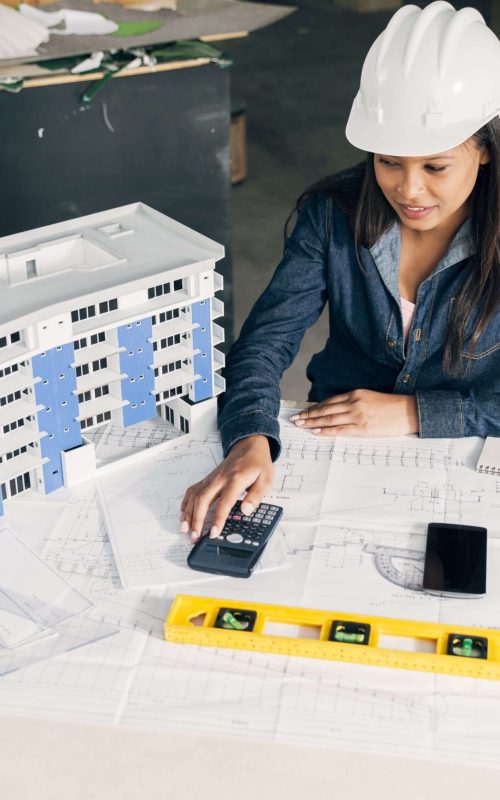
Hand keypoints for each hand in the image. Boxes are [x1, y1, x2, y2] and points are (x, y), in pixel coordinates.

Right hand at [180, 435, 273, 542]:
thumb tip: (246, 511)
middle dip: (197, 520)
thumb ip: (256, 496)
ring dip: (188, 514)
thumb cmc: (258, 464)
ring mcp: (211, 479)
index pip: (224, 503)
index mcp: (235, 480)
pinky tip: (184, 514)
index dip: (218, 519)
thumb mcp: (266, 479)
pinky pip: (192, 491)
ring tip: (185, 530)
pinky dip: (186, 503)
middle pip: (203, 500)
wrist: (249, 446)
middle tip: (194, 536)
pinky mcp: (207, 479)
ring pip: (195, 496)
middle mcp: (220, 479)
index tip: (213, 533)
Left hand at [289, 390, 418, 436]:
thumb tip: (337, 411)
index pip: (329, 401)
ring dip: (312, 422)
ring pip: (329, 419)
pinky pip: (340, 430)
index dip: (314, 407)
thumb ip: (354, 402)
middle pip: (325, 410)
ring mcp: (358, 415)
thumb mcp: (370, 398)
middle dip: (308, 415)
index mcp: (356, 394)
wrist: (409, 412)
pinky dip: (326, 430)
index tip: (303, 411)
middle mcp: (354, 403)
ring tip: (300, 425)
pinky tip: (316, 432)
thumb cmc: (391, 406)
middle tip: (295, 419)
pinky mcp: (363, 428)